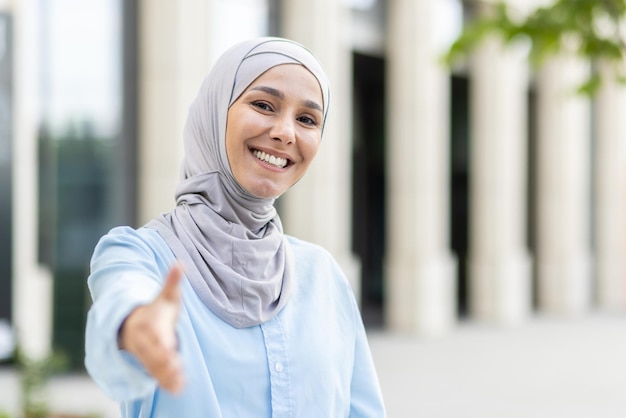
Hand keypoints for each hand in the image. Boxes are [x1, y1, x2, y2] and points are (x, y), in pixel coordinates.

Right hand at [118, 264, 184, 393]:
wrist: (132, 323)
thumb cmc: (155, 310)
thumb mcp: (165, 296)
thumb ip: (172, 282)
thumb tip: (180, 263)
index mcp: (149, 325)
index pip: (156, 336)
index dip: (162, 344)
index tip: (170, 351)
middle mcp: (146, 342)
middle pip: (154, 355)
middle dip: (164, 364)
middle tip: (176, 372)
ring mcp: (146, 355)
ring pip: (155, 367)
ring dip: (166, 377)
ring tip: (179, 386)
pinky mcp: (151, 364)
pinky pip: (157, 375)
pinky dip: (166, 382)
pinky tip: (178, 389)